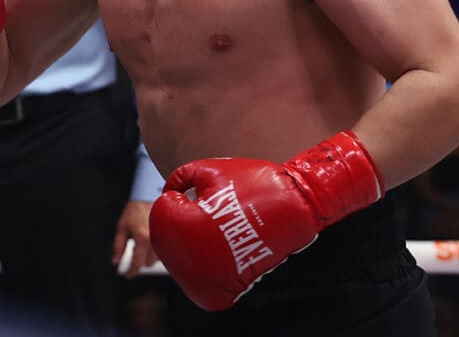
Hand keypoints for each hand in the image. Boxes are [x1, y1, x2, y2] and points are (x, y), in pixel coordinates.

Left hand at [113, 200, 158, 277]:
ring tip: (144, 244)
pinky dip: (157, 251)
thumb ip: (118, 246)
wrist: (149, 197)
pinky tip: (152, 243)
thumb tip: (115, 261)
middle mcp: (155, 241)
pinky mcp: (169, 238)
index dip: (131, 271)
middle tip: (135, 250)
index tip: (127, 275)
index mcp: (142, 239)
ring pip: (156, 259)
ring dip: (149, 256)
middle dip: (139, 260)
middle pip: (147, 263)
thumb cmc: (135, 211)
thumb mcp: (122, 227)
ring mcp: (164, 240)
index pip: (137, 263)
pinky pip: (163, 253)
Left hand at [149, 131, 382, 310]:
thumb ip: (181, 178)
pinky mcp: (221, 290)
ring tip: (220, 227)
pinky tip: (224, 246)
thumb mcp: (210, 169)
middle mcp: (190, 257)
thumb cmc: (254, 184)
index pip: (161, 213)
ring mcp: (206, 277)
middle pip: (168, 240)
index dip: (178, 198)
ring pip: (182, 261)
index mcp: (183, 224)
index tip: (198, 195)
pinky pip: (200, 279)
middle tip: (211, 211)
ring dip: (192, 244)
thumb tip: (170, 192)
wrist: (297, 206)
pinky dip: (206, 264)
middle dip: (182, 222)